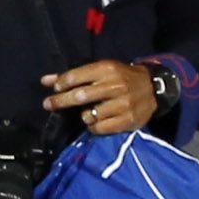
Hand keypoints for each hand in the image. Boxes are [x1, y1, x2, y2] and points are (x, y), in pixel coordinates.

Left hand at [41, 58, 159, 136]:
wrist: (154, 88)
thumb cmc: (121, 77)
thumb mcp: (101, 71)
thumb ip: (73, 76)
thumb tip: (44, 81)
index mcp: (107, 69)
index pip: (77, 76)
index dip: (61, 83)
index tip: (54, 89)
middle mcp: (115, 85)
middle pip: (80, 96)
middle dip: (60, 101)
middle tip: (48, 105)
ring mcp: (122, 104)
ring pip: (89, 115)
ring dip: (83, 116)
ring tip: (86, 113)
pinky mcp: (127, 120)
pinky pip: (100, 128)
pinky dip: (93, 127)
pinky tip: (95, 122)